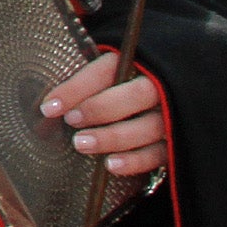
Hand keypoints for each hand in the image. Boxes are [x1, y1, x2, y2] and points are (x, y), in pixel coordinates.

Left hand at [39, 51, 165, 177]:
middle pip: (135, 95)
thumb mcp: (110, 70)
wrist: (174, 85)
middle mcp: (162, 85)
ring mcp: (173, 114)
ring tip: (81, 144)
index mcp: (140, 60)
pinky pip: (159, 154)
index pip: (107, 70)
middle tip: (72, 120)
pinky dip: (135, 161)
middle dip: (99, 108)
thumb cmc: (128, 81)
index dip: (77, 87)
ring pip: (147, 127)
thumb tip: (48, 105)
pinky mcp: (178, 141)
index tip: (50, 106)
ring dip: (112, 137)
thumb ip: (85, 82)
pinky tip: (110, 165)